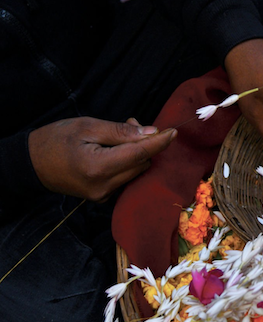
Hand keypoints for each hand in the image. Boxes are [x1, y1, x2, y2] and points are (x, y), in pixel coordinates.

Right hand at [29, 117, 176, 200]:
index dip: (159, 142)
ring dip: (137, 153)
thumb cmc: (55, 139)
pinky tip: (116, 151)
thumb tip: (150, 132)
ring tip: (119, 136)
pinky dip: (127, 164)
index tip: (174, 131)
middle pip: (142, 164)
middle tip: (131, 124)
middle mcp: (104, 186)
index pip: (140, 154)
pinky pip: (126, 178)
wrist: (30, 163)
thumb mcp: (87, 126)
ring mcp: (103, 195)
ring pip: (136, 172)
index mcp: (98, 167)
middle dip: (144, 144)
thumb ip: (120, 131)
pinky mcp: (102, 197)